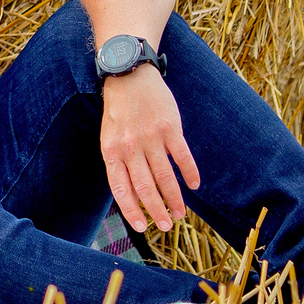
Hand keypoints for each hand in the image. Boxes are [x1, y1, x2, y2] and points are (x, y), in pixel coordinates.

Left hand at [99, 66, 199, 232]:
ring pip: (165, 176)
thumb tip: (132, 195)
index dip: (131, 210)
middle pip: (146, 187)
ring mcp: (151, 137)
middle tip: (167, 226)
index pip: (120, 188)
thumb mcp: (110, 137)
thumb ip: (120, 163)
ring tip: (180, 213)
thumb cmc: (119, 111)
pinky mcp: (170, 127)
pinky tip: (194, 185)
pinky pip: (182, 156)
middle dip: (157, 211)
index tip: (142, 228)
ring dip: (174, 198)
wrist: (129, 75)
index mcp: (112, 150)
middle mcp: (130, 146)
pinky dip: (190, 173)